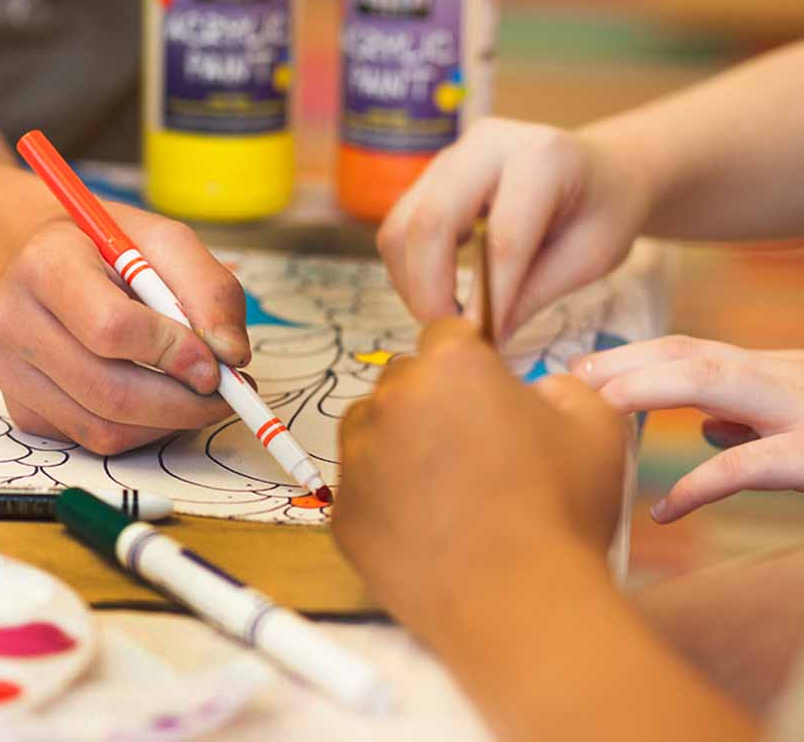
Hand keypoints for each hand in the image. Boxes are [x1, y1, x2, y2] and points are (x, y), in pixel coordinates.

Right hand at [0, 205, 249, 454]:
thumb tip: (230, 353)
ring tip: (198, 397)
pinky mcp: (21, 408)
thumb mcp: (163, 242)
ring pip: (102, 427)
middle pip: (107, 390)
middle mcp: (14, 320)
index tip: (216, 363)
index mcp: (46, 265)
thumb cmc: (106, 251)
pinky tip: (157, 402)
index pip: (110, 327)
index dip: (171, 352)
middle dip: (181, 403)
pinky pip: (91, 439)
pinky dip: (139, 431)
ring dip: (166, 423)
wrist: (41, 263)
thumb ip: (208, 289)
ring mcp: (10, 371)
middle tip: (226, 395)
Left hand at [332, 318, 629, 647]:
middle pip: (405, 380)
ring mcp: (358, 458)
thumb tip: (538, 390)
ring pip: (372, 430)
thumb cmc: (560, 515)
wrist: (521, 607)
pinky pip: (361, 488)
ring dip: (401, 444)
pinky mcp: (344, 513)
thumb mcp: (597, 425)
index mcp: (450, 365)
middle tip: (476, 448)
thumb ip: (563, 386)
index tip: (485, 390)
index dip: (471, 360)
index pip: (447, 334)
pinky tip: (430, 527)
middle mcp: (392, 400)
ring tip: (451, 489)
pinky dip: (386, 499)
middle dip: (434, 401)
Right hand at [377, 118, 650, 338]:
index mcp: (542, 157)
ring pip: (400, 227)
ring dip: (412, 284)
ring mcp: (450, 156)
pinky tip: (442, 292)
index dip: (489, 299)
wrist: (601, 170)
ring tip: (447, 318)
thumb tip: (482, 340)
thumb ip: (533, 294)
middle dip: (430, 291)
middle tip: (451, 336)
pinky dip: (410, 270)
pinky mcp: (429, 176)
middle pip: (430, 222)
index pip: (503, 237)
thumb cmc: (603, 211)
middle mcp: (486, 144)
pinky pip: (399, 227)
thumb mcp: (589, 258)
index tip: (485, 345)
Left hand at [573, 336, 803, 521]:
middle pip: (687, 353)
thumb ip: (755, 420)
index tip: (582, 372)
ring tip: (594, 412)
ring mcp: (799, 411)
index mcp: (775, 372)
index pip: (690, 352)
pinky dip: (696, 485)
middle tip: (568, 383)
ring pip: (709, 380)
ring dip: (641, 389)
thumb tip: (708, 428)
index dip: (631, 359)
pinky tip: (663, 512)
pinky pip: (743, 466)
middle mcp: (784, 378)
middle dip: (620, 363)